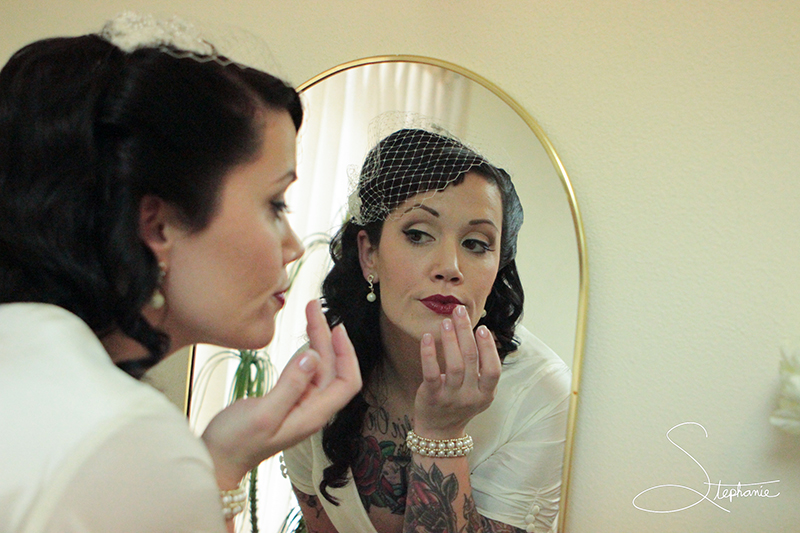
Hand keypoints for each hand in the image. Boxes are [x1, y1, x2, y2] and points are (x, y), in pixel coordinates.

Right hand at [201, 299, 361, 488]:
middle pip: (332, 368)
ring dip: (317, 340)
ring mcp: (299, 404)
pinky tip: (303, 340)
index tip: (338, 328)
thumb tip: (314, 356)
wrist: (216, 459)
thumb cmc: (237, 442)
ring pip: (318, 367)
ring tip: (310, 313)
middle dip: (328, 337)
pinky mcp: (286, 400)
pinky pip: (304, 372)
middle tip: (314, 307)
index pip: (347, 382)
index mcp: (313, 415)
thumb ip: (291, 385)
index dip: (347, 354)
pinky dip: (305, 352)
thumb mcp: (264, 413)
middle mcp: (312, 409)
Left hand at [413, 305, 500, 439]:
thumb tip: (481, 333)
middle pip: (471, 360)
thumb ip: (481, 369)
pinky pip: (431, 373)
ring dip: (450, 340)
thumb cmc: (459, 405)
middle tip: (460, 311)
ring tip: (446, 322)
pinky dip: (429, 354)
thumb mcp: (478, 392)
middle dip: (466, 333)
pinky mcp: (431, 397)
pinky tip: (427, 338)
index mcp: (486, 394)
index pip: (493, 370)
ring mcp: (451, 398)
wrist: (439, 432)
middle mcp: (470, 397)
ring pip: (454, 366)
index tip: (483, 328)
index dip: (489, 348)